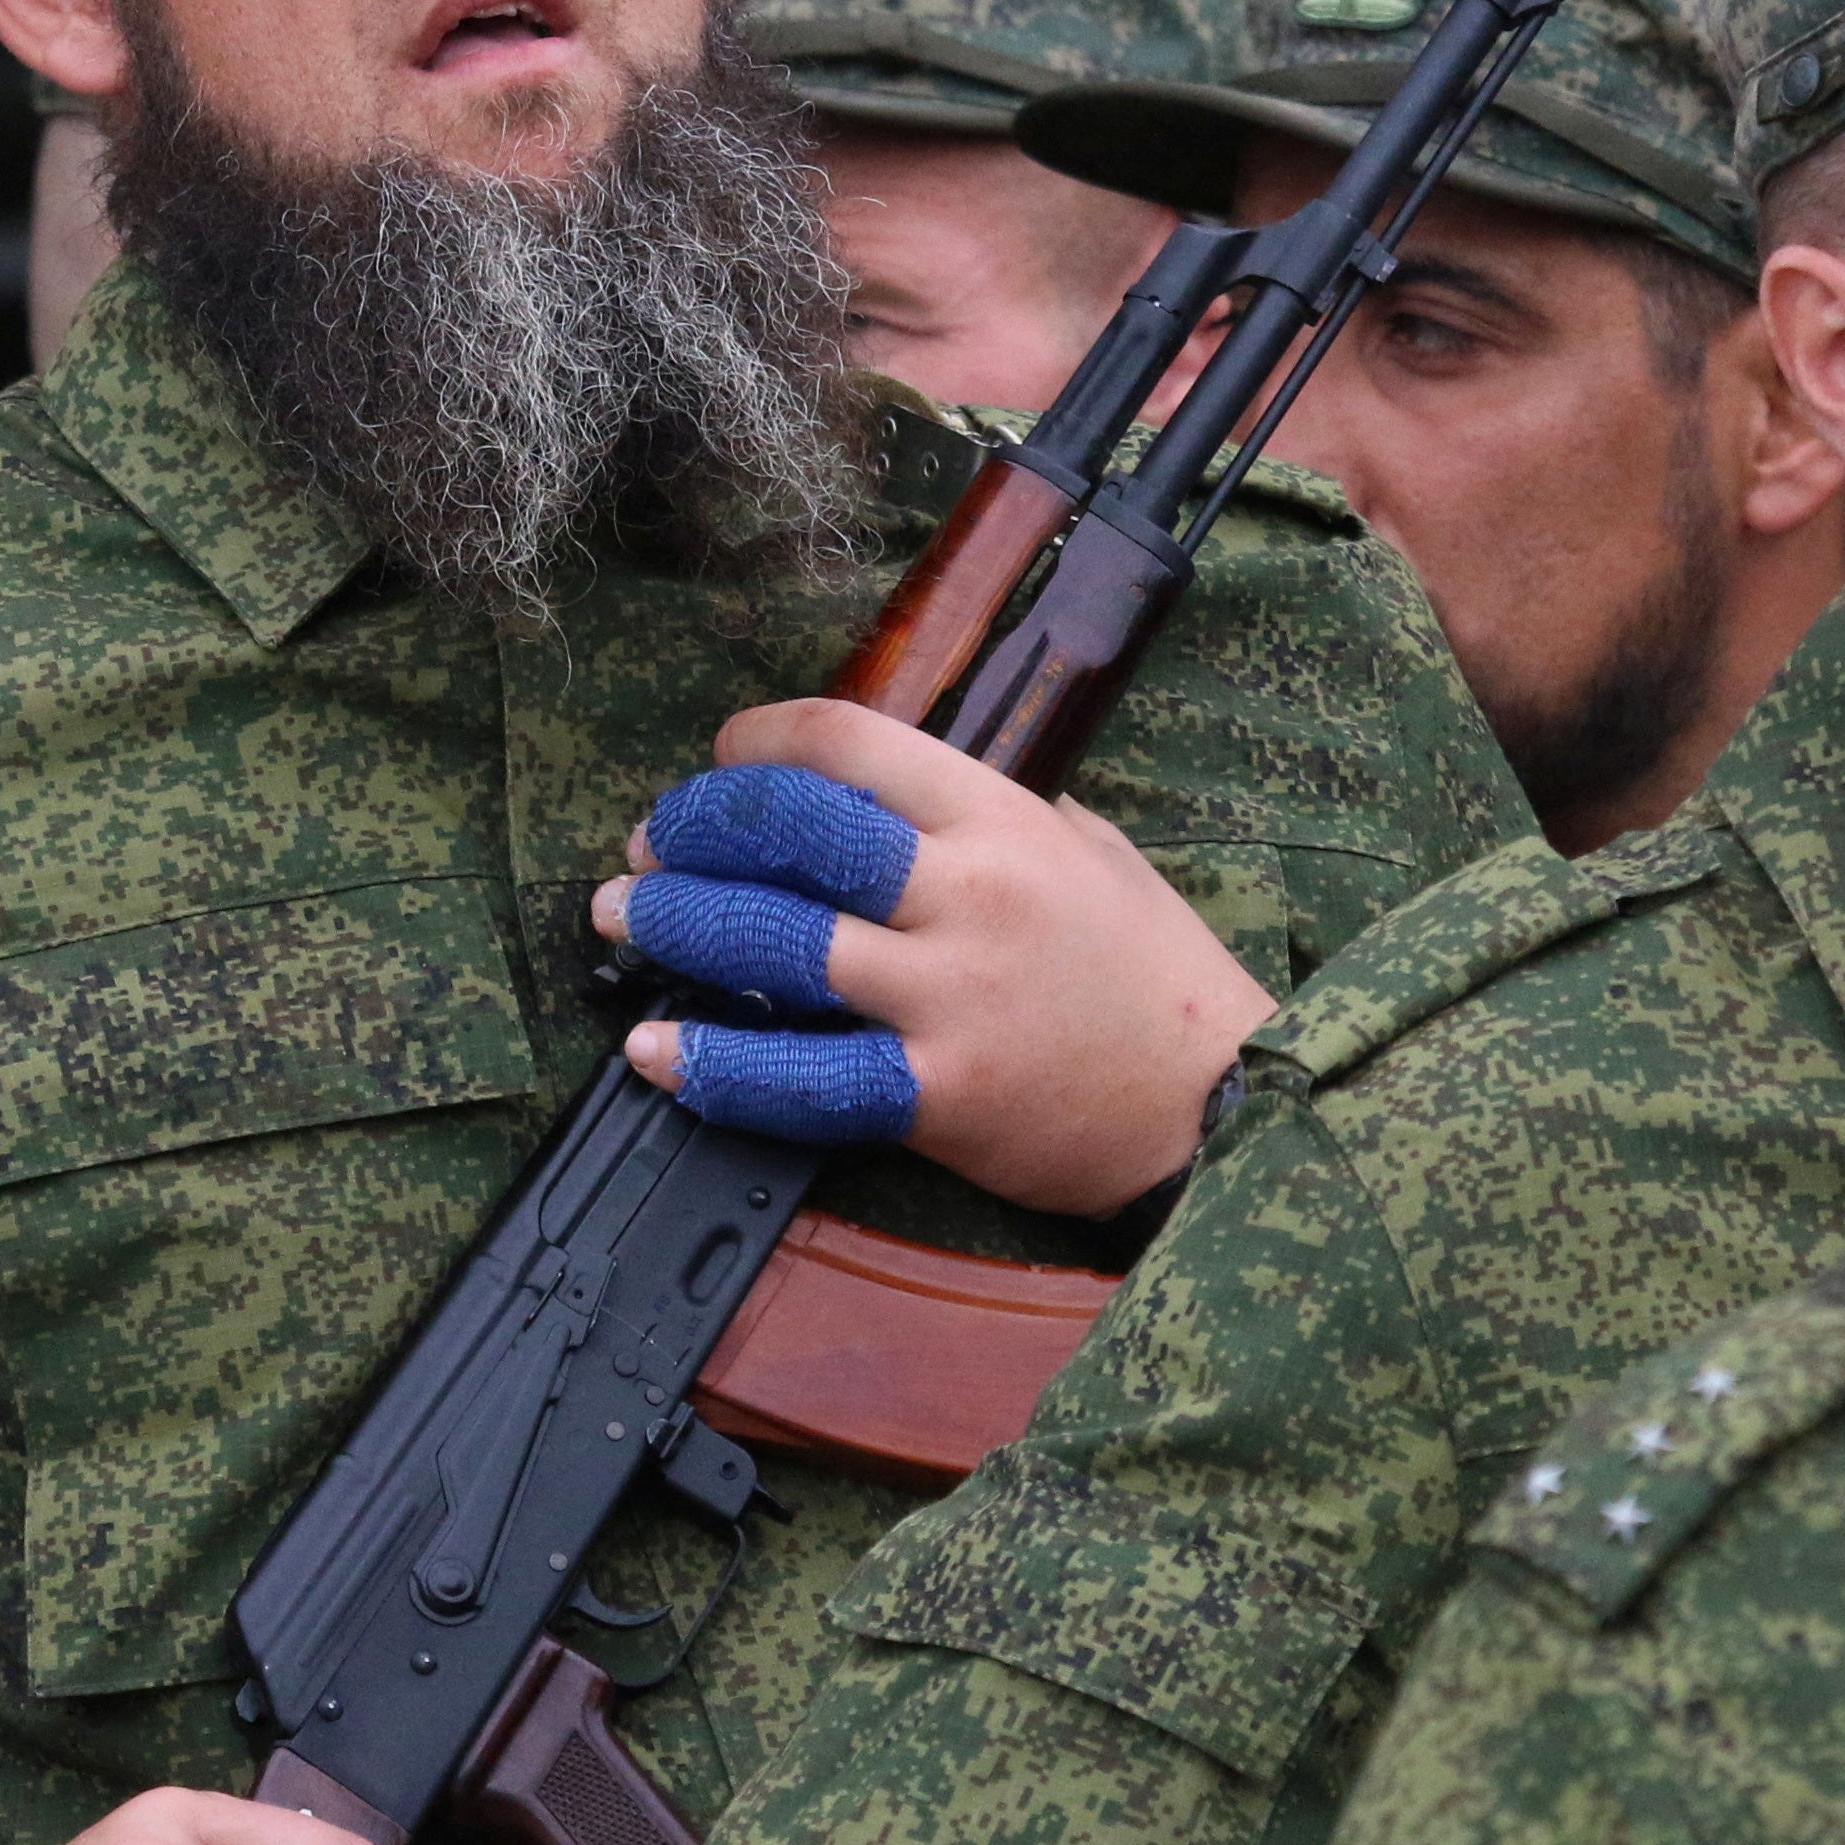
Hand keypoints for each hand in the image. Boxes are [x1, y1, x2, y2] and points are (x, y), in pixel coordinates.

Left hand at [599, 699, 1277, 1215]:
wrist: (1221, 1101)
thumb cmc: (1153, 972)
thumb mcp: (1085, 848)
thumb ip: (981, 815)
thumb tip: (876, 790)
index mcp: (999, 819)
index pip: (846, 744)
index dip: (759, 743)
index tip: (721, 760)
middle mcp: (965, 897)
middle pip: (791, 836)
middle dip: (696, 831)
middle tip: (648, 847)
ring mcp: (947, 999)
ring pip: (777, 949)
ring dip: (679, 928)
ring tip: (622, 921)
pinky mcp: (936, 1095)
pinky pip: (803, 1079)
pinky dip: (718, 1067)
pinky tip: (658, 1053)